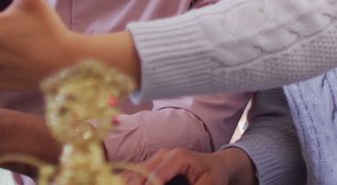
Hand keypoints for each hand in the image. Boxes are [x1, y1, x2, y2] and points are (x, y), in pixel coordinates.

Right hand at [126, 147, 256, 184]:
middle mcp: (163, 154)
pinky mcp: (152, 164)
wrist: (216, 165)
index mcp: (178, 157)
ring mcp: (156, 158)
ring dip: (127, 183)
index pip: (155, 177)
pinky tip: (120, 183)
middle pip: (139, 173)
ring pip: (133, 172)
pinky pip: (134, 173)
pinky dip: (128, 182)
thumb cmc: (214, 175)